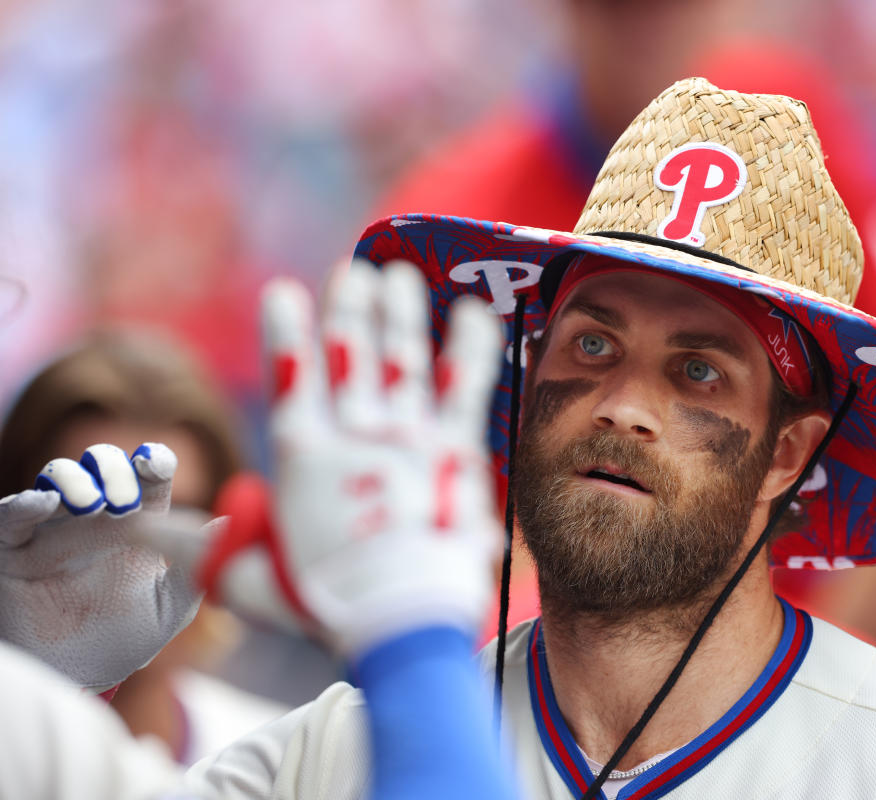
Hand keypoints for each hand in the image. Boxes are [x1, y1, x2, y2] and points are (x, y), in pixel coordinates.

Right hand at [0, 443, 198, 689]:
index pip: (148, 476)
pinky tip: (41, 503)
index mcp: (138, 521)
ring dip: (73, 479)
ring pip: (57, 479)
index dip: (152, 462)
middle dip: (114, 470)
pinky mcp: (12, 550)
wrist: (78, 677)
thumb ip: (195, 567)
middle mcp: (94, 514)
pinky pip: (10, 516)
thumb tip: (229, 527)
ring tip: (90, 503)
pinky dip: (23, 504)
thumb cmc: (128, 638)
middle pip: (103, 466)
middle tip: (124, 499)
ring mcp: (52, 527)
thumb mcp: (170, 607)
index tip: (156, 464)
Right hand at [195, 260, 504, 654]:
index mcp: (304, 458)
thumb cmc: (326, 605)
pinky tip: (476, 312)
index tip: (284, 291)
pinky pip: (465, 386)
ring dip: (401, 314)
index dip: (287, 333)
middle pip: (352, 355)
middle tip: (355, 272)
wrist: (400, 617)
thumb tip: (159, 541)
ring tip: (400, 274)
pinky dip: (472, 348)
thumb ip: (212, 554)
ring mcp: (407, 438)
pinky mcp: (454, 450)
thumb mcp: (251, 582)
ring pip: (402, 359)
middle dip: (351, 308)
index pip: (292, 378)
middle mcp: (355, 436)